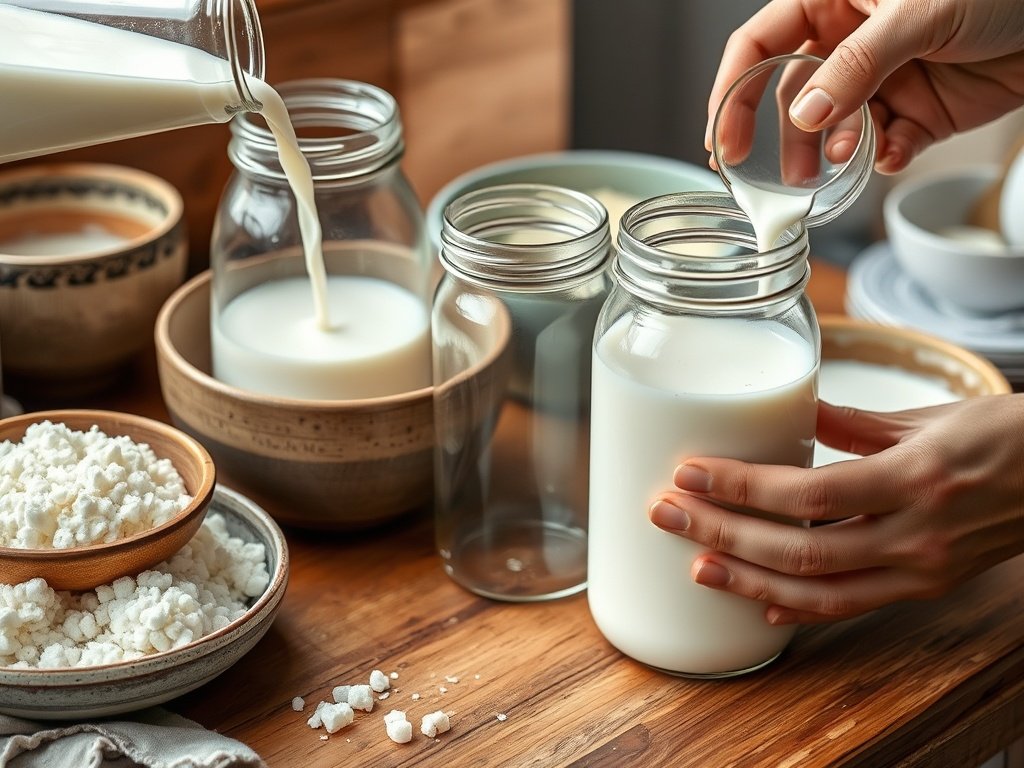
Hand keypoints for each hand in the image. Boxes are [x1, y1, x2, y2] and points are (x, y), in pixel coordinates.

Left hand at [649, 396, 1023, 623]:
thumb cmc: (1007, 437)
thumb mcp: (931, 417)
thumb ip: (856, 425)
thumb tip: (795, 412)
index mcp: (914, 480)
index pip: (808, 494)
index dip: (742, 488)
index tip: (691, 475)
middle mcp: (916, 534)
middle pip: (799, 548)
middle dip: (724, 532)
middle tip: (667, 514)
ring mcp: (921, 568)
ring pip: (819, 590)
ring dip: (749, 579)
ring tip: (696, 563)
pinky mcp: (925, 586)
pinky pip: (853, 606)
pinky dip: (802, 609)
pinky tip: (760, 605)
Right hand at [705, 0, 1023, 173]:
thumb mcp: (918, 11)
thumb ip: (857, 65)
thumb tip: (804, 114)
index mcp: (834, 0)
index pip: (759, 45)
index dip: (732, 92)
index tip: (723, 141)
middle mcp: (850, 42)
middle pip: (790, 97)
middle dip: (782, 140)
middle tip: (777, 179)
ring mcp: (882, 79)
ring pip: (833, 130)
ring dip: (831, 154)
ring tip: (835, 170)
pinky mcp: (917, 112)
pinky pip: (883, 145)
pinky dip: (882, 158)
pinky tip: (891, 156)